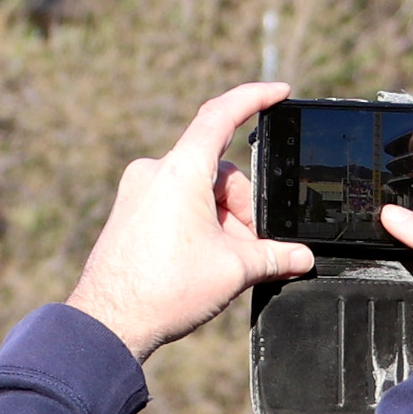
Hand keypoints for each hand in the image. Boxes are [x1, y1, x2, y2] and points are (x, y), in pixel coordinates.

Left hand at [65, 81, 313, 362]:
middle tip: (252, 250)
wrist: (109, 322)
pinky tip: (203, 261)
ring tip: (225, 264)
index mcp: (181, 170)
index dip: (254, 97)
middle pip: (219, 172)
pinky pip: (176, 203)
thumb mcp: (233, 269)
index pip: (222, 115)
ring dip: (222, 221)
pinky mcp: (130, 211)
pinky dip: (199, 224)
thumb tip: (302, 258)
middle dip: (242, 209)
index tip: (279, 92)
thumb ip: (275, 257)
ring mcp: (138, 191)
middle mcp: (155, 171)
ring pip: (199, 191)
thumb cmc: (165, 289)